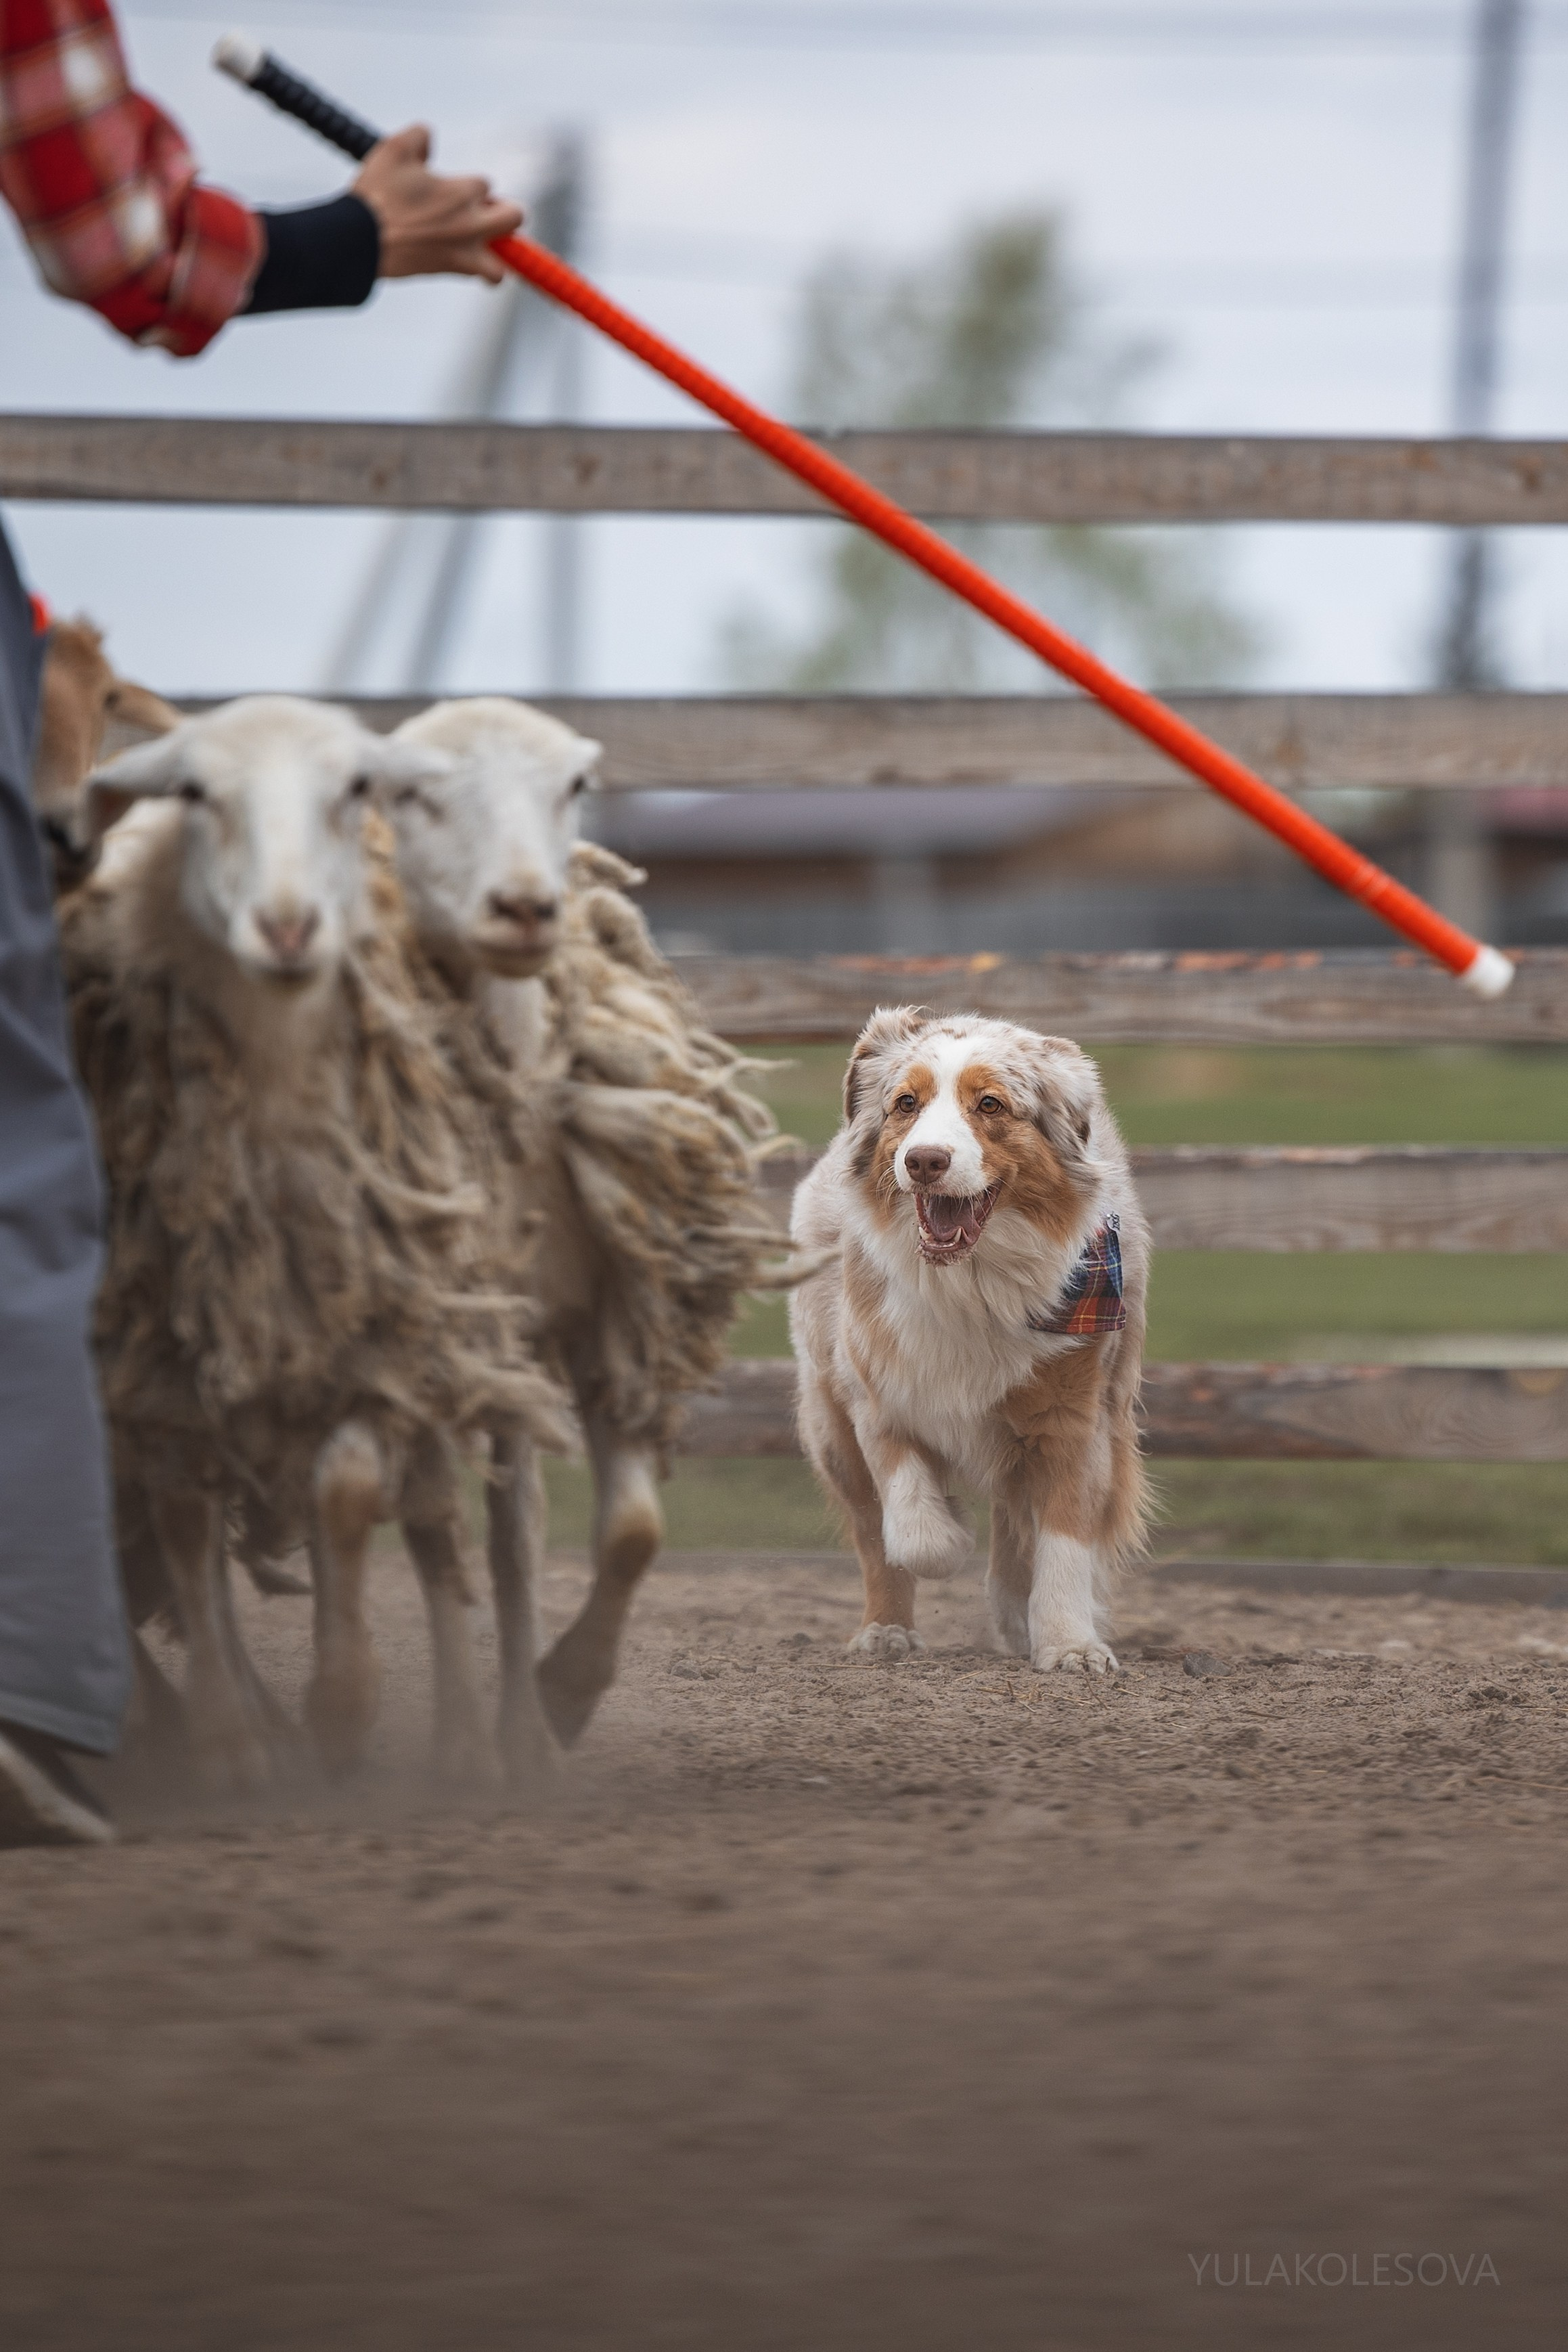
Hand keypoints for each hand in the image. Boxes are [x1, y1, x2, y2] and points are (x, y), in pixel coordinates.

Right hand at [352, 127, 522, 283]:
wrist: (360, 239)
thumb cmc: (377, 194)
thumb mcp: (395, 148)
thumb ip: (420, 136)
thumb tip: (429, 141)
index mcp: (463, 190)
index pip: (485, 185)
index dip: (468, 187)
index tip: (447, 190)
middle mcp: (472, 222)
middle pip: (515, 216)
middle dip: (505, 214)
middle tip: (483, 216)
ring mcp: (465, 250)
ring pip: (505, 259)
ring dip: (499, 255)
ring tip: (480, 249)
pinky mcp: (453, 270)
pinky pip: (488, 277)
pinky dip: (484, 273)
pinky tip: (470, 266)